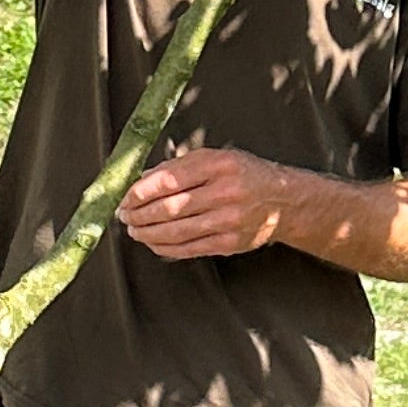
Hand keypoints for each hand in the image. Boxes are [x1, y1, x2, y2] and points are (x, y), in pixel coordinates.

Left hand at [118, 147, 294, 261]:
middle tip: (124, 215)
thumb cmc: (243, 174)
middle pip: (170, 208)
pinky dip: (166, 247)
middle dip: (140, 214)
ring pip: (177, 231)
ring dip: (148, 233)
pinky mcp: (230, 243)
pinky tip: (153, 243)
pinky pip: (190, 248)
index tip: (125, 197)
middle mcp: (224, 192)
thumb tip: (142, 181)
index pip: (169, 180)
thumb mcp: (214, 158)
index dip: (141, 192)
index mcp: (218, 165)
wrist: (282, 200)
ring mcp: (229, 220)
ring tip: (134, 230)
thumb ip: (178, 167)